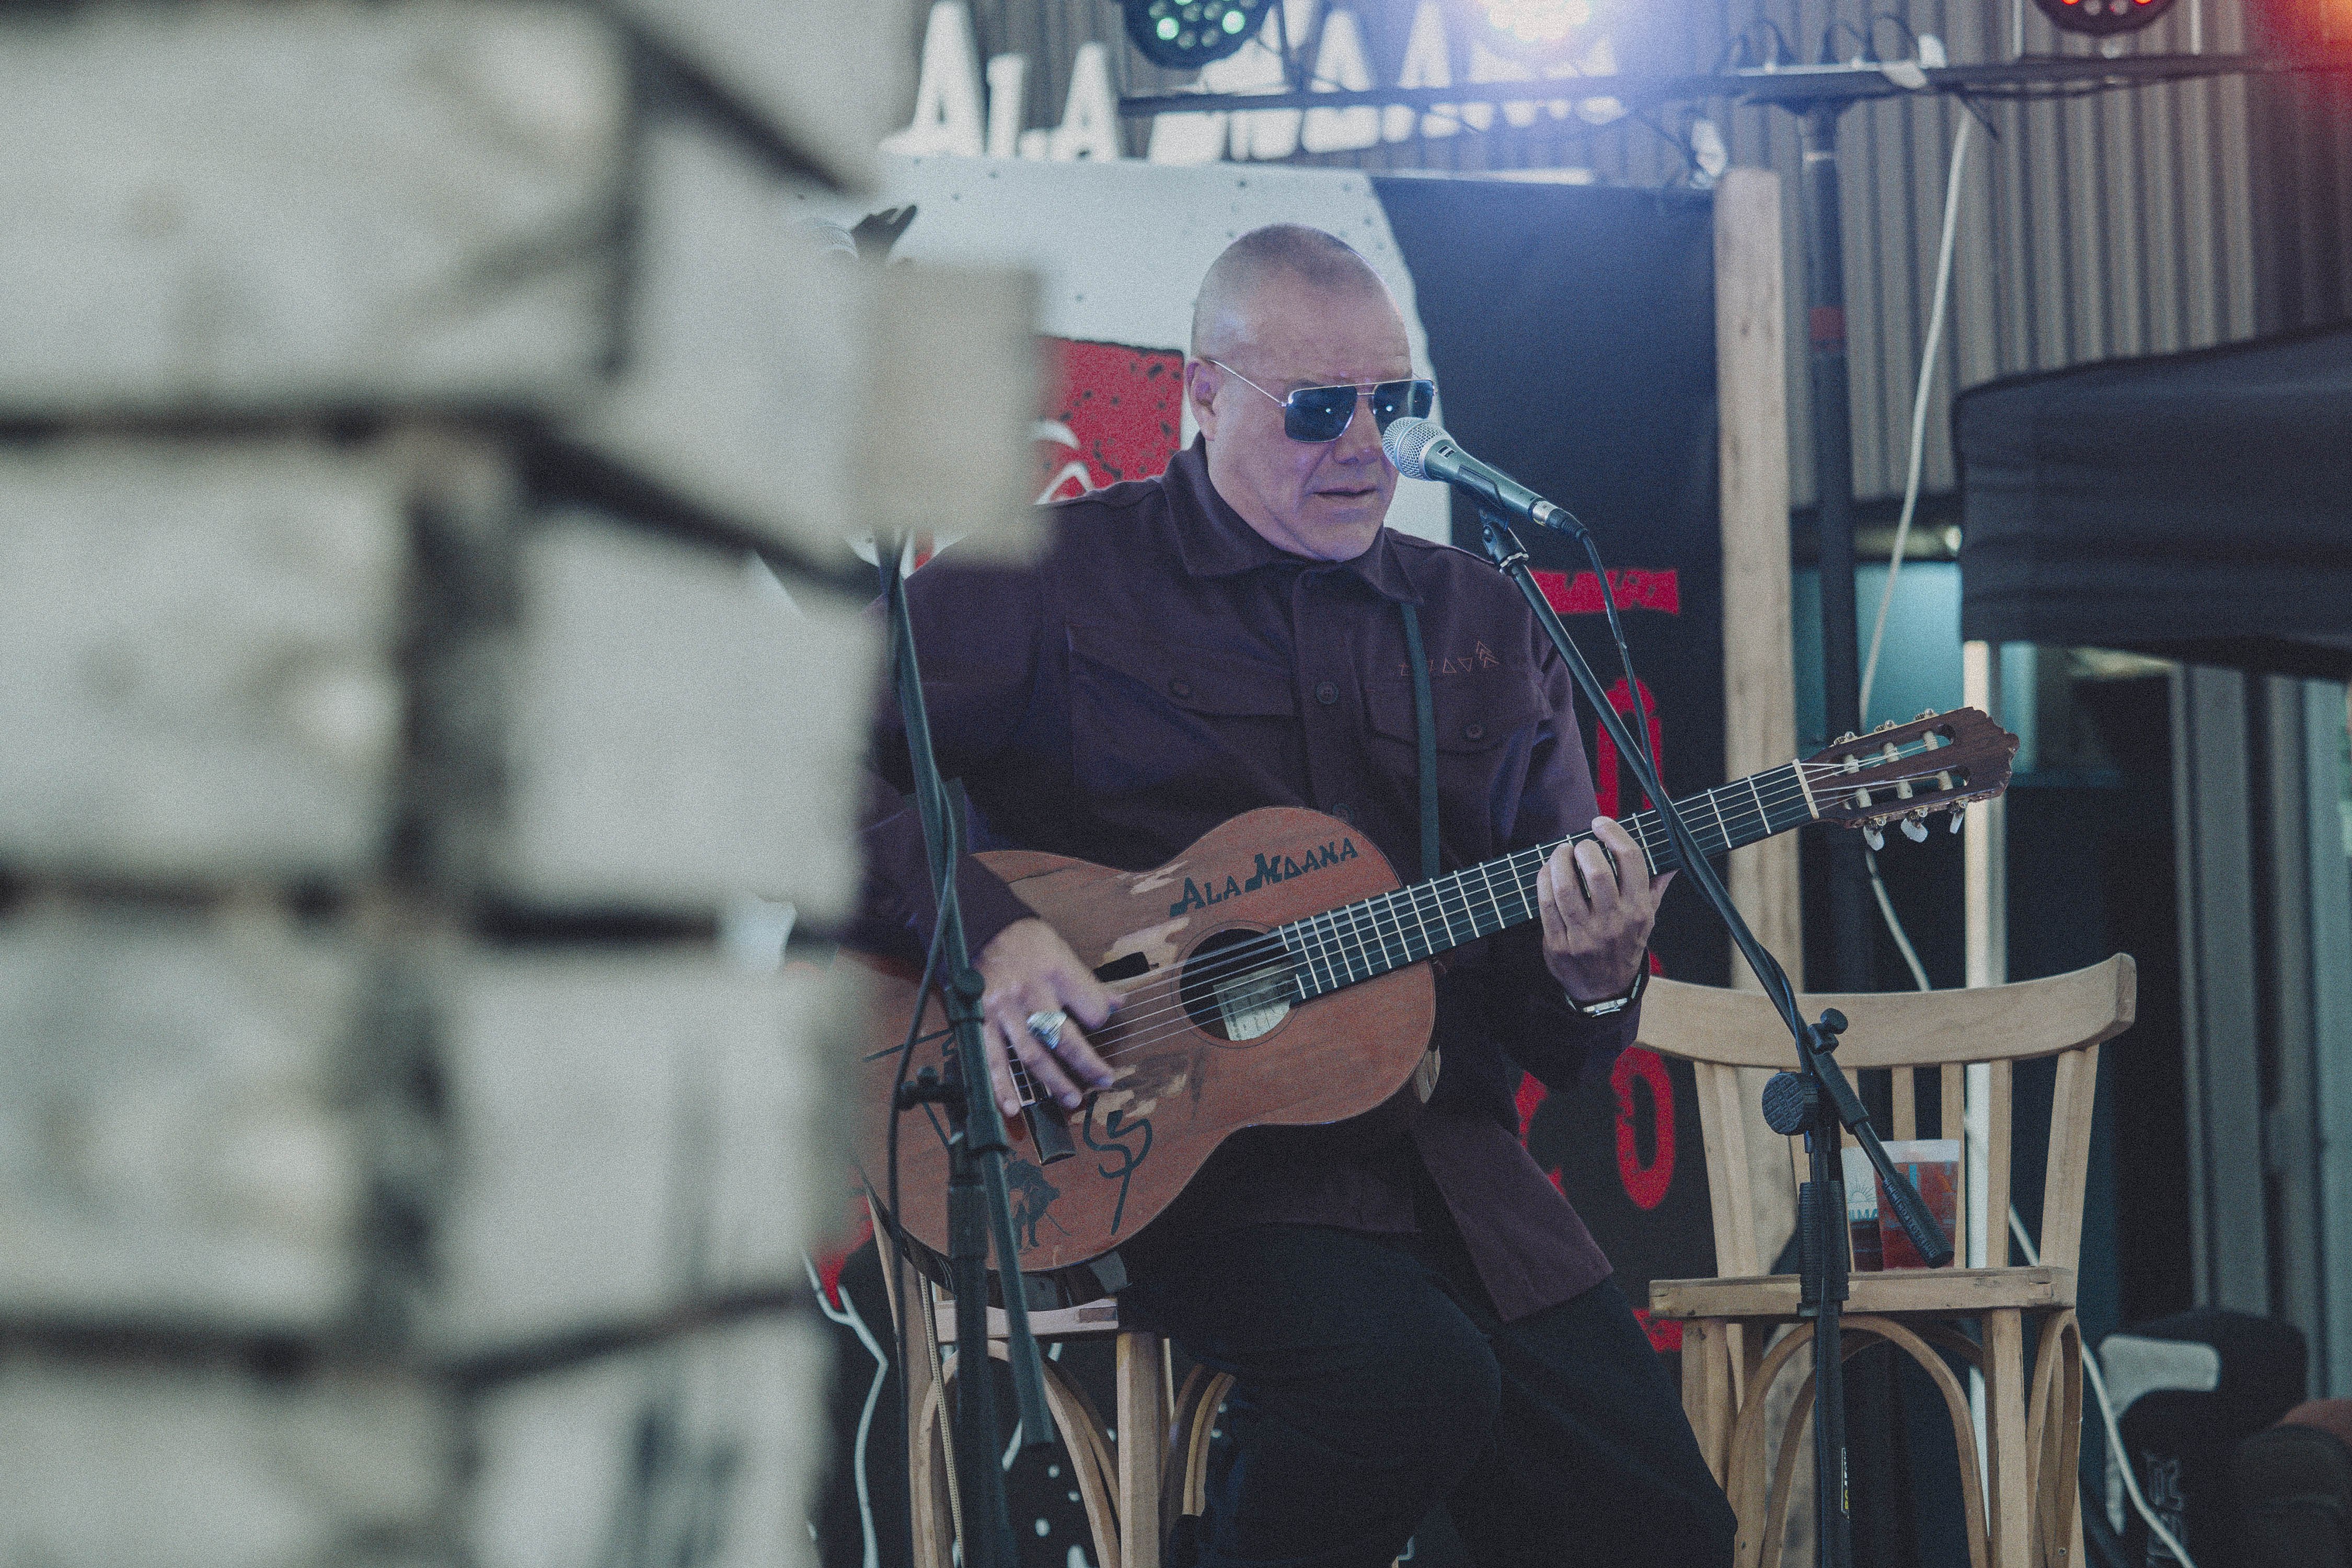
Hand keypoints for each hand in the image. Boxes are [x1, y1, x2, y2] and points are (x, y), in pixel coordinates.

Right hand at [973, 917, 1118, 1117]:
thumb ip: (1087, 982)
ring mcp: (1003, 1010)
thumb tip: (1118, 1002)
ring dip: (1053, 1081)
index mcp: (1055, 971)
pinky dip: (1001, 1086)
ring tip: (1072, 1099)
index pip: (1090, 1008)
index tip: (1098, 1023)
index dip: (1100, 1018)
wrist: (979, 929)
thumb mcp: (1061, 949)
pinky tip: (1012, 1106)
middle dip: (1086, 1064)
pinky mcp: (980, 1021)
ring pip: (1032, 1054)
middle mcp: (1030, 992)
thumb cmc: (1025, 940)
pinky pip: (991, 1058)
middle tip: (1104, 1081)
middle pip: (1063, 1038)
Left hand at [1538, 816, 1673, 1004]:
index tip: (1601, 823)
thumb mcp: (1648, 918)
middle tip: (1580, 845)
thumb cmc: (1625, 944)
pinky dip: (1543, 880)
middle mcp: (1614, 922)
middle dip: (1584, 849)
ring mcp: (1585, 935)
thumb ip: (1655, 885)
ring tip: (1561, 853)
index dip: (1614, 834)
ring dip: (1559, 861)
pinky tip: (1547, 871)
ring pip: (1566, 887)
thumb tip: (1672, 855)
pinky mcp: (1559, 944)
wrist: (1605, 989)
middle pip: (1597, 872)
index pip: (1631, 861)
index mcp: (1639, 911)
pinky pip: (1546, 904)